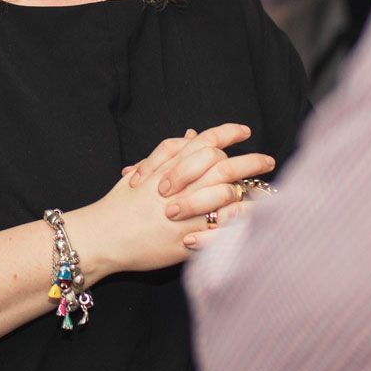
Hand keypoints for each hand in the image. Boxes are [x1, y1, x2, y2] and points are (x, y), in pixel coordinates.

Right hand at [72, 125, 252, 278]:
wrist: (103, 236)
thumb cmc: (120, 205)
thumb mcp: (144, 172)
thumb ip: (170, 152)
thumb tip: (193, 134)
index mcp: (170, 166)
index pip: (205, 141)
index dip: (228, 132)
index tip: (245, 131)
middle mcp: (180, 185)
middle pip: (224, 165)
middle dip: (251, 161)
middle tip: (267, 161)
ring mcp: (185, 212)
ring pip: (227, 194)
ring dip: (249, 191)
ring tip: (264, 192)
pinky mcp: (188, 238)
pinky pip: (221, 228)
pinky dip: (238, 222)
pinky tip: (252, 219)